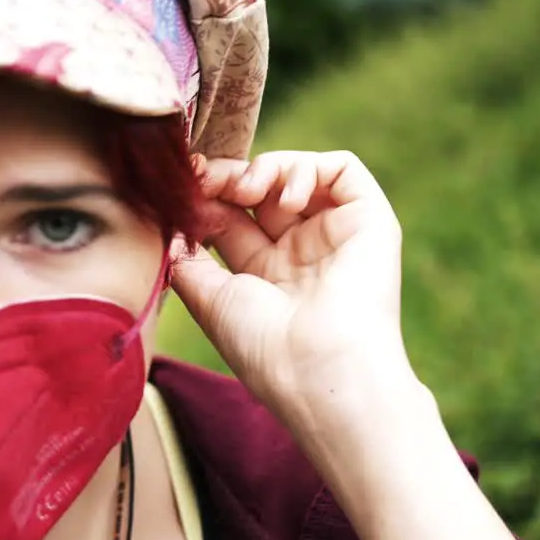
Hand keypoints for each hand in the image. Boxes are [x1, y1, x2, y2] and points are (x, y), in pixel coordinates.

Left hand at [170, 150, 418, 433]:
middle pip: (260, 190)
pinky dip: (308, 167)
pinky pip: (343, 170)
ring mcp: (334, 235)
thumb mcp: (209, 300)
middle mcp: (300, 252)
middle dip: (228, 175)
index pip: (230, 216)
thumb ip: (187, 262)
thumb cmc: (263, 347)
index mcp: (263, 274)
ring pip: (299, 173)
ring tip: (248, 190)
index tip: (184, 184)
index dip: (205, 195)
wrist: (320, 371)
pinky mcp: (369, 221)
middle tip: (206, 177)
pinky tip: (286, 197)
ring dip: (266, 168)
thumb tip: (170, 230)